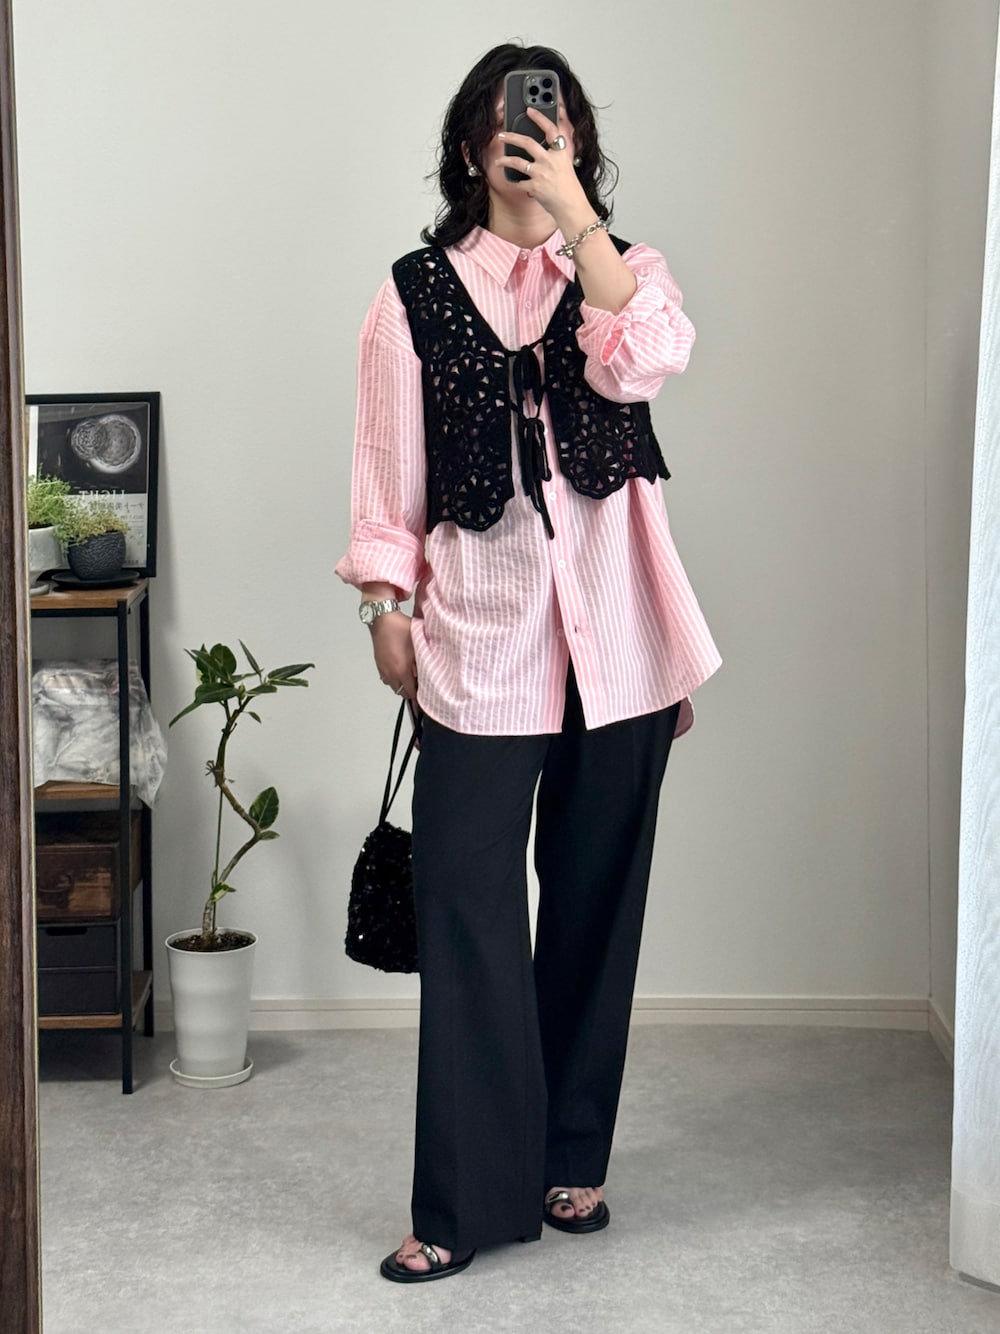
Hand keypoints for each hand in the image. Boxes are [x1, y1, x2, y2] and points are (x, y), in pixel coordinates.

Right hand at [370, 610, 417, 700]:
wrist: (382, 619)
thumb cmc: (401, 629)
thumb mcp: (418, 643)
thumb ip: (423, 660)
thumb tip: (427, 672)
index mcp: (401, 670)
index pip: (411, 692)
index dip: (418, 696)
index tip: (425, 695)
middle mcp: (390, 673)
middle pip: (401, 692)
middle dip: (410, 692)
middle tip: (419, 685)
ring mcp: (383, 669)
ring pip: (393, 686)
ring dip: (401, 685)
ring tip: (409, 678)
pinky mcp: (378, 663)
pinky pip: (386, 678)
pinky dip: (393, 679)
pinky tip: (399, 670)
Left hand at [497, 105, 591, 227]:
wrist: (571, 207)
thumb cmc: (569, 188)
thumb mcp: (565, 166)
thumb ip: (554, 155)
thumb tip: (541, 149)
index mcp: (560, 153)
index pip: (550, 129)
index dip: (540, 117)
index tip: (530, 110)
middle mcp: (550, 160)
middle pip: (527, 142)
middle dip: (511, 137)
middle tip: (501, 135)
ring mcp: (541, 173)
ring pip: (517, 162)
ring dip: (505, 161)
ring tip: (499, 161)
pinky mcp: (535, 186)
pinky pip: (520, 183)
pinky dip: (517, 184)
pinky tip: (515, 184)